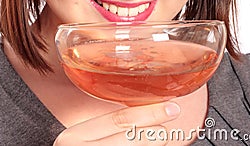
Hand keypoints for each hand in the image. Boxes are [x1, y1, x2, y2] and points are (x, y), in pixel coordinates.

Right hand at [53, 101, 179, 144]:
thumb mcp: (81, 140)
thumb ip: (103, 128)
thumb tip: (142, 112)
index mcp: (73, 138)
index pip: (117, 120)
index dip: (148, 113)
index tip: (170, 107)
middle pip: (129, 139)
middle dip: (157, 133)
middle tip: (175, 126)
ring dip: (154, 145)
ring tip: (169, 138)